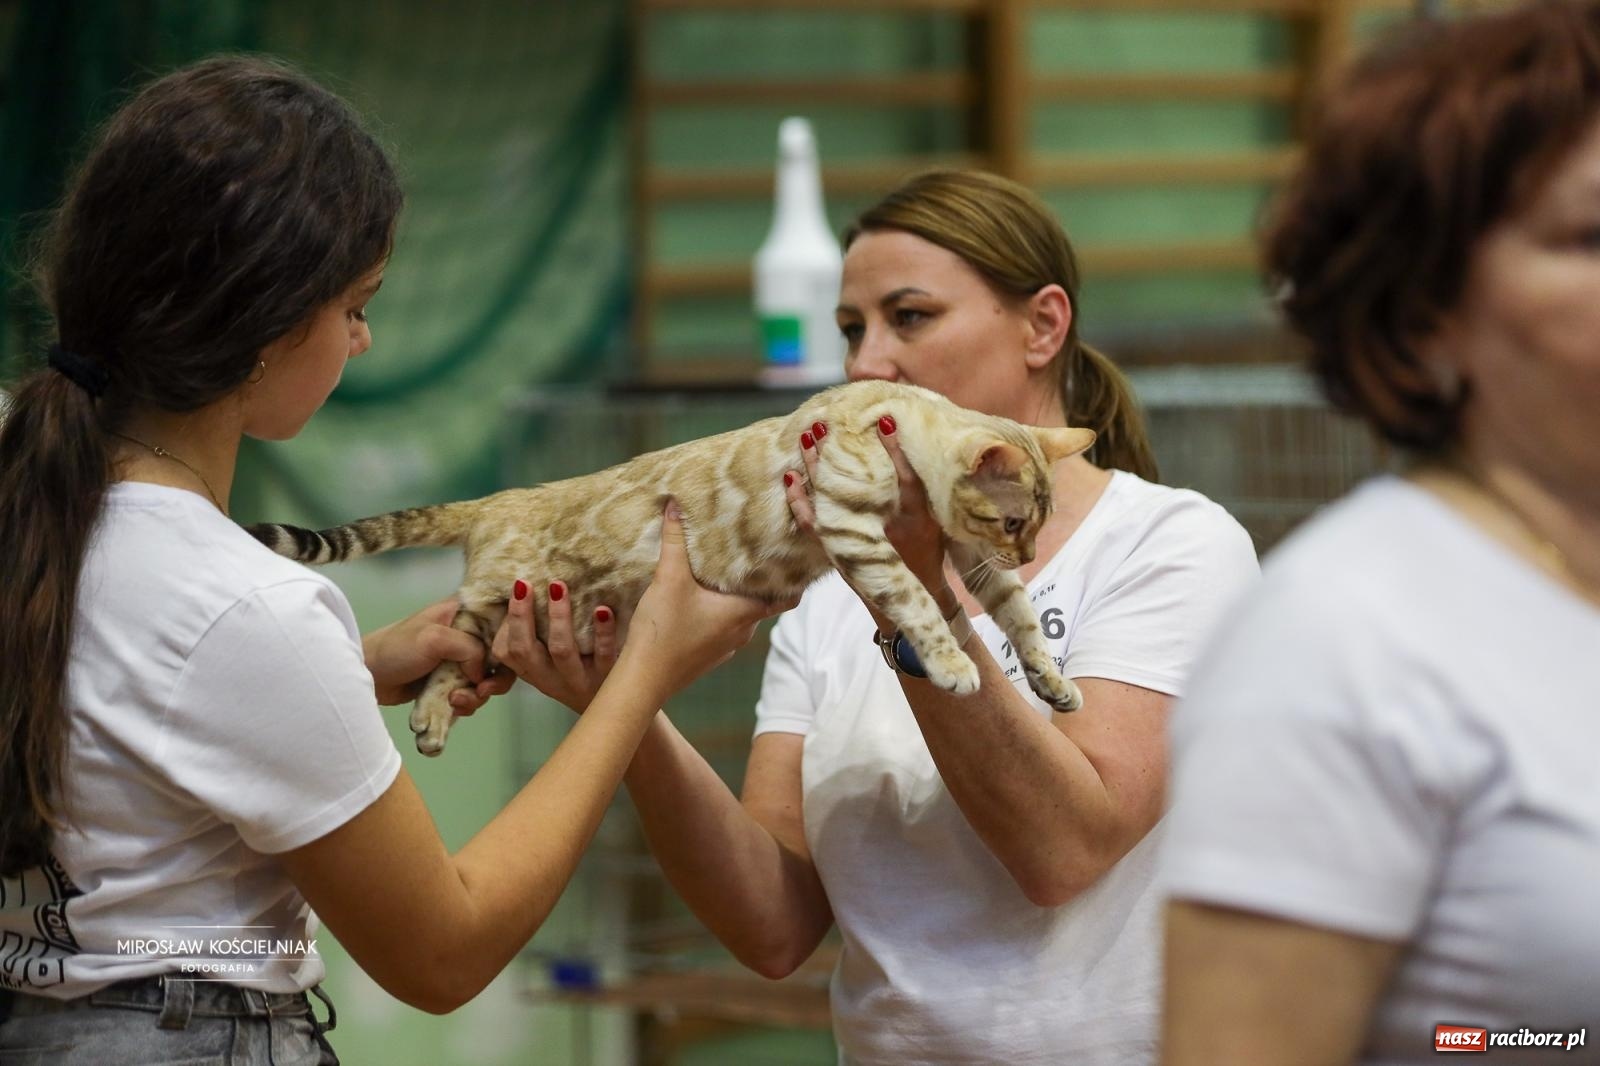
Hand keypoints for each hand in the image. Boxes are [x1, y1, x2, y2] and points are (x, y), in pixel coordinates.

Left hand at [362, 598, 513, 711]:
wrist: (368, 676)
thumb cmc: (394, 649)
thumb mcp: (434, 639)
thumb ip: (470, 648)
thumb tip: (484, 672)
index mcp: (464, 612)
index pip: (503, 619)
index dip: (508, 640)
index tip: (500, 661)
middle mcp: (467, 633)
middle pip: (502, 655)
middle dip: (495, 678)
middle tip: (482, 691)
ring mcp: (460, 658)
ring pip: (488, 679)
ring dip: (477, 695)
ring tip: (455, 701)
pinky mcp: (452, 680)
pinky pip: (473, 693)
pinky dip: (466, 703)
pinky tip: (451, 706)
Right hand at [491, 578, 619, 712]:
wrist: (618, 710)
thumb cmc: (578, 675)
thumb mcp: (551, 665)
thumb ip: (537, 637)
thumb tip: (525, 590)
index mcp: (533, 672)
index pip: (506, 651)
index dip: (507, 623)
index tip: (518, 588)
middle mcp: (551, 679)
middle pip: (525, 650)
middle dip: (521, 616)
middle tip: (525, 584)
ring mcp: (580, 681)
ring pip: (561, 650)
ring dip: (558, 617)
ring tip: (558, 586)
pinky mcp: (609, 678)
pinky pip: (604, 655)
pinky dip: (603, 632)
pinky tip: (603, 609)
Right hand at [620, 499, 797, 699]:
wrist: (642, 682)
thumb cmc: (662, 633)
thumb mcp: (668, 580)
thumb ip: (675, 540)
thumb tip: (676, 504)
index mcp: (745, 613)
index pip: (789, 596)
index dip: (796, 576)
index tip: (796, 554)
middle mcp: (744, 632)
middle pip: (765, 599)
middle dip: (762, 576)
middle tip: (758, 547)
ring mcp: (727, 646)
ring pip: (744, 613)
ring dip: (739, 592)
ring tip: (729, 564)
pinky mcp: (709, 654)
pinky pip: (725, 626)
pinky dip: (722, 608)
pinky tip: (703, 595)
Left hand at [784, 415, 947, 589]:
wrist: (908, 595)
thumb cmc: (927, 549)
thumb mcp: (937, 519)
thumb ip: (926, 487)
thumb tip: (906, 443)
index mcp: (916, 517)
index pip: (907, 478)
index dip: (896, 449)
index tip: (884, 420)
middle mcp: (885, 525)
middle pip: (857, 482)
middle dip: (840, 450)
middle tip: (825, 422)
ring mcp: (858, 535)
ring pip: (830, 496)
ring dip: (816, 465)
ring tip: (807, 435)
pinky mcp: (837, 546)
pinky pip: (811, 522)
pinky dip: (798, 500)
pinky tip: (790, 476)